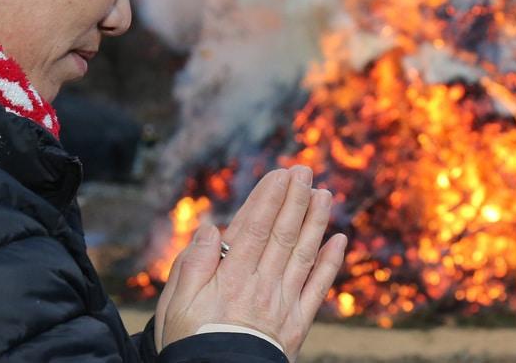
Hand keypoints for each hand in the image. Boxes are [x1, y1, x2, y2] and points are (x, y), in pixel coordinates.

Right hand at [152, 166, 347, 360]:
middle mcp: (261, 285)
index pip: (253, 228)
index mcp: (230, 278)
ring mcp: (283, 304)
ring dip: (316, 221)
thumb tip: (209, 228)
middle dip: (295, 199)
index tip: (279, 174)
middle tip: (305, 171)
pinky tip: (339, 240)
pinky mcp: (298, 324)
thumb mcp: (175, 306)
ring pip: (304, 254)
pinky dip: (331, 263)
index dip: (268, 198)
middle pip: (282, 234)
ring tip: (324, 194)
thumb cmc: (190, 344)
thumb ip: (193, 265)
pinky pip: (318, 289)